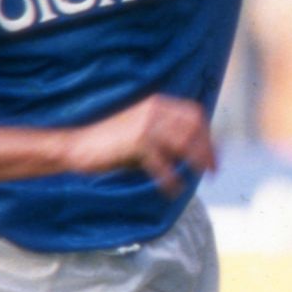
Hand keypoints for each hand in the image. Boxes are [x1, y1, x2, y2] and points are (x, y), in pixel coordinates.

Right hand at [65, 94, 215, 195]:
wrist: (78, 145)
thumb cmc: (110, 142)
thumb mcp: (142, 130)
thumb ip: (166, 134)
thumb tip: (193, 149)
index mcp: (158, 103)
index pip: (194, 114)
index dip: (207, 133)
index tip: (213, 152)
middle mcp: (155, 109)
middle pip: (195, 127)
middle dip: (208, 148)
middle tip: (213, 169)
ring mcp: (146, 124)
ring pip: (184, 143)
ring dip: (196, 161)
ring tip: (200, 176)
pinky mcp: (137, 142)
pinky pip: (164, 164)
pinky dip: (171, 178)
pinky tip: (174, 188)